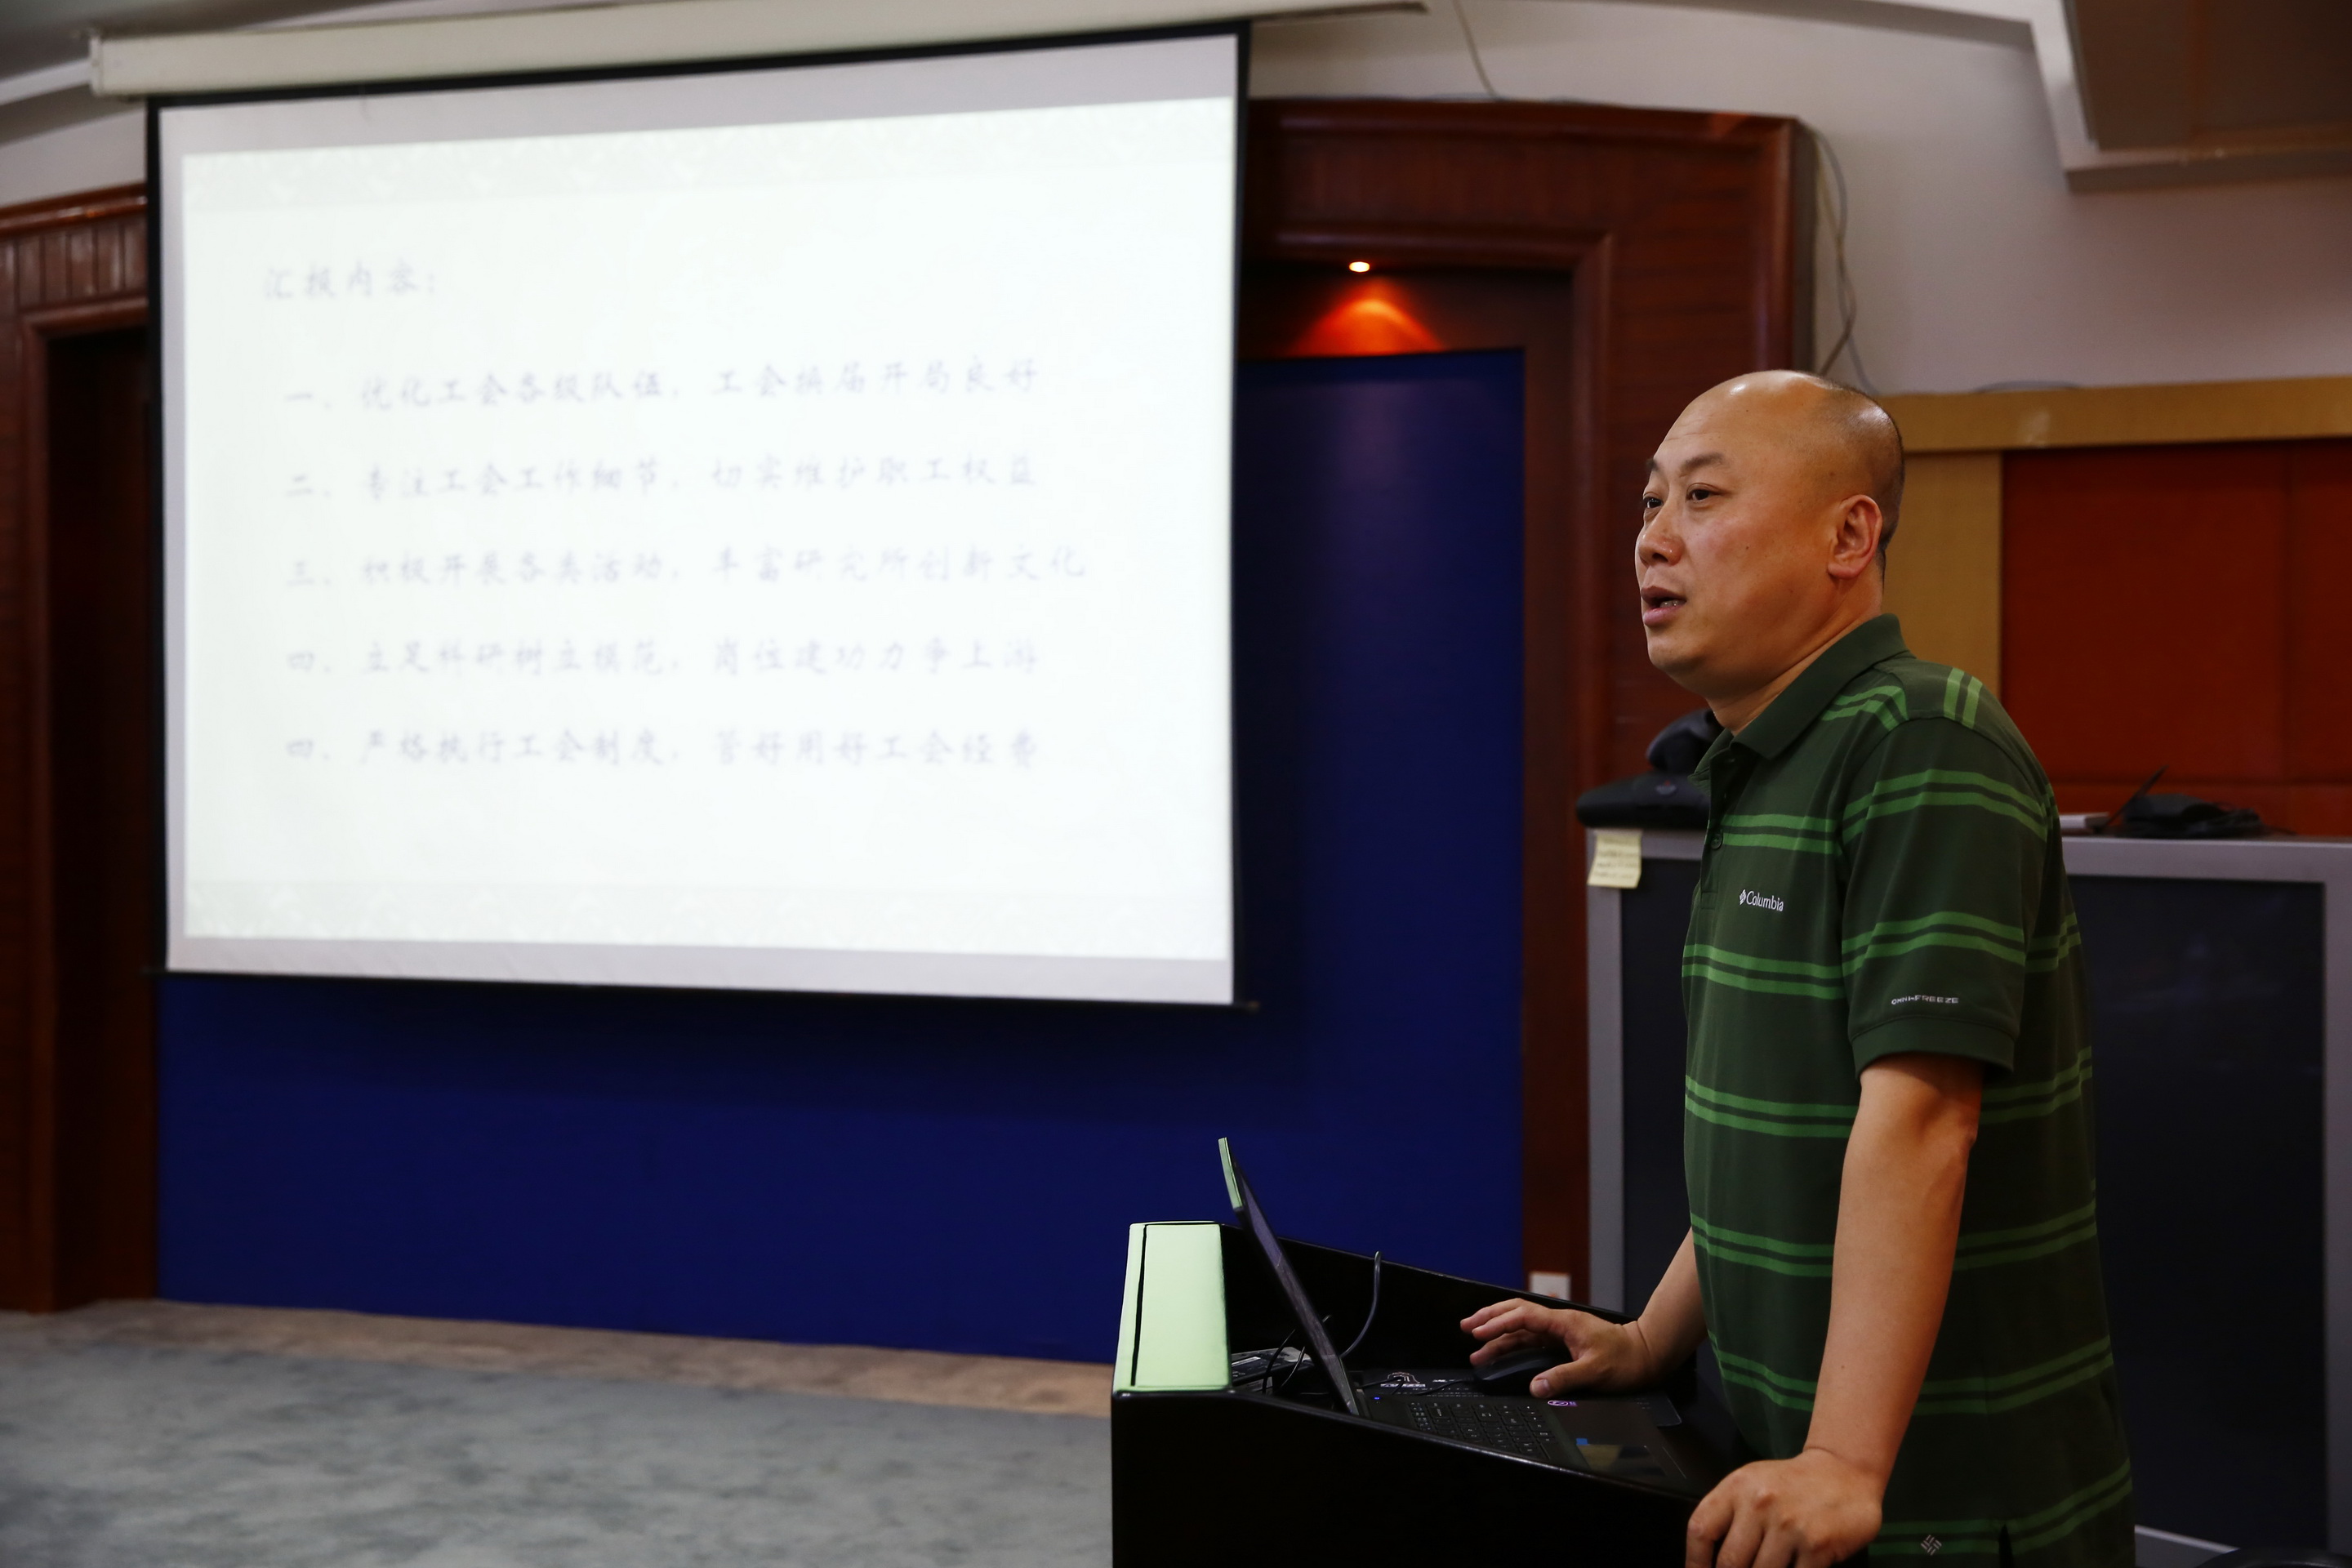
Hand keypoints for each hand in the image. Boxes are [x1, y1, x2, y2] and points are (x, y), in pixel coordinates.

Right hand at [1457, 1299, 1661, 1396]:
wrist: (1646, 1354)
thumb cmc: (1626, 1360)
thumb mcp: (1595, 1371)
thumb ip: (1564, 1378)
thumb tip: (1535, 1387)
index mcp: (1564, 1323)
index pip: (1523, 1317)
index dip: (1499, 1323)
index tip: (1479, 1333)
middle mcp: (1559, 1324)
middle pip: (1517, 1313)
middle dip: (1490, 1318)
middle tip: (1467, 1327)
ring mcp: (1560, 1332)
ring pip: (1522, 1327)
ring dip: (1499, 1334)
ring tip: (1478, 1345)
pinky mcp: (1563, 1342)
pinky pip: (1531, 1338)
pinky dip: (1513, 1342)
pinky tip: (1503, 1350)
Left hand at [1685, 1448, 1883, 1567]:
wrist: (1846, 1472)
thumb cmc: (1791, 1483)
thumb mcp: (1753, 1485)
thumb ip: (1730, 1516)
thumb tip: (1709, 1561)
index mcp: (1737, 1487)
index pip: (1701, 1529)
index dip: (1694, 1562)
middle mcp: (1760, 1504)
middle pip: (1729, 1562)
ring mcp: (1789, 1526)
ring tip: (1770, 1567)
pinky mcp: (1817, 1546)